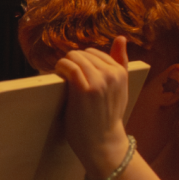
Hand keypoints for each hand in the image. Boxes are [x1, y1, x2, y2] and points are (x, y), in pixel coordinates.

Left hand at [54, 36, 133, 179]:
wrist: (102, 141)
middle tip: (65, 76)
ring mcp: (99, 81)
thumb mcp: (120, 88)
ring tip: (60, 76)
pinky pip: (69, 67)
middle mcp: (112, 74)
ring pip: (75, 58)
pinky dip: (60, 68)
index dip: (81, 62)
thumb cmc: (107, 115)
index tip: (74, 73)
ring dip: (64, 64)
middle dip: (71, 62)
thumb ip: (120, 62)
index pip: (95, 53)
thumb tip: (120, 38)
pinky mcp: (84, 90)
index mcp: (121, 72)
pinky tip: (57, 75)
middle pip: (83, 54)